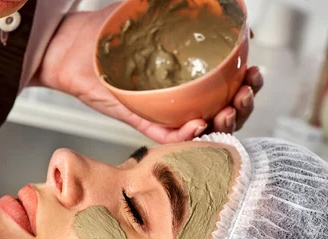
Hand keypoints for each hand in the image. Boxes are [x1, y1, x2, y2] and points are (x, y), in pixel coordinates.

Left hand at [36, 6, 263, 143]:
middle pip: (224, 111)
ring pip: (202, 128)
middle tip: (242, 96)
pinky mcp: (141, 122)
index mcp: (192, 74)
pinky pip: (168, 137)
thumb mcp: (162, 10)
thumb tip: (239, 12)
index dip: (249, 85)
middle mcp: (181, 95)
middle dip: (243, 108)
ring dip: (221, 125)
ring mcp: (162, 110)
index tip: (254, 74)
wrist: (72, 44)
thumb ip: (195, 7)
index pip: (231, 86)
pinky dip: (186, 136)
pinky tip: (197, 125)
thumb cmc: (114, 29)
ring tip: (225, 113)